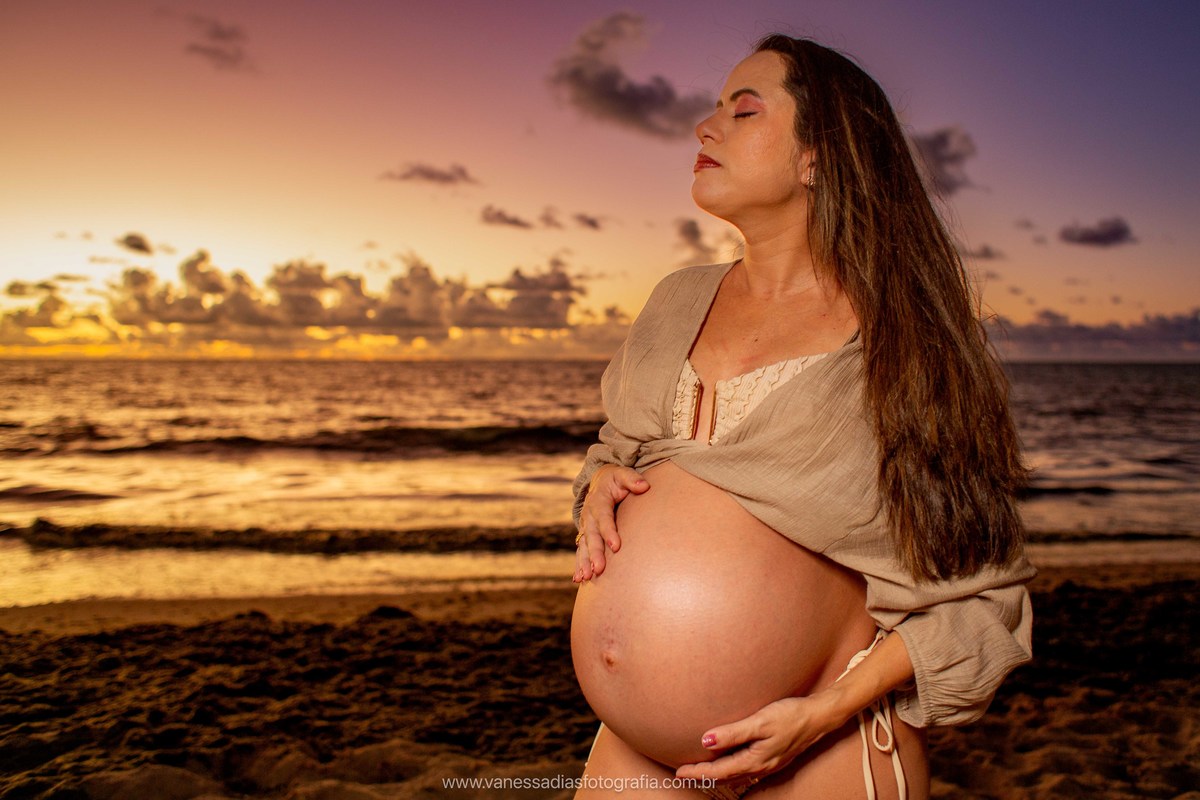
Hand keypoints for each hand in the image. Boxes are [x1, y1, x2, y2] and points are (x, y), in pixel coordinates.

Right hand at [573, 465, 647, 581]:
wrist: (599, 481)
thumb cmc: (615, 479)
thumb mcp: (623, 474)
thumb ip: (632, 479)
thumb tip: (644, 486)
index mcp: (598, 502)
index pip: (604, 518)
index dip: (609, 532)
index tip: (616, 546)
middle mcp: (589, 516)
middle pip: (592, 536)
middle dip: (595, 553)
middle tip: (599, 569)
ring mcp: (585, 526)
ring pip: (584, 546)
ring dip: (585, 562)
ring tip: (587, 577)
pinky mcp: (585, 535)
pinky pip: (581, 551)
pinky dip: (579, 564)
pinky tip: (579, 579)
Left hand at [674, 693, 842, 785]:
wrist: (819, 717)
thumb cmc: (790, 715)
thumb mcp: (759, 722)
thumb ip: (732, 733)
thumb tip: (705, 740)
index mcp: (754, 760)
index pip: (718, 771)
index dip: (698, 772)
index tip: (679, 771)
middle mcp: (760, 767)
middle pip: (725, 776)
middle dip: (704, 776)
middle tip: (684, 773)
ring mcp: (768, 764)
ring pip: (736, 775)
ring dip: (717, 774)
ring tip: (701, 771)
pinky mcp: (773, 758)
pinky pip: (746, 770)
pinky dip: (732, 770)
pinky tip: (729, 764)